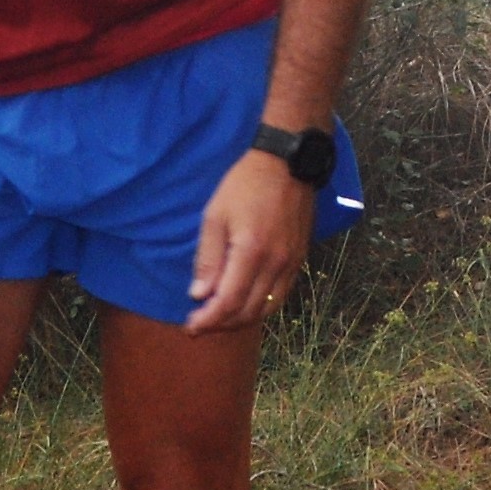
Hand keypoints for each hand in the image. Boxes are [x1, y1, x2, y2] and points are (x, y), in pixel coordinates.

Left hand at [185, 142, 318, 333]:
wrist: (288, 163)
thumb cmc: (245, 184)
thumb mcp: (215, 215)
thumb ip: (208, 258)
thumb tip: (199, 294)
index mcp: (251, 251)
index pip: (229, 302)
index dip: (208, 320)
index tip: (190, 325)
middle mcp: (275, 264)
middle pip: (248, 311)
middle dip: (221, 324)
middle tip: (200, 324)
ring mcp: (291, 263)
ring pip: (266, 308)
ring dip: (241, 320)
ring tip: (220, 318)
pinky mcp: (300, 259)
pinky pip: (280, 296)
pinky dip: (261, 307)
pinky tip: (245, 303)